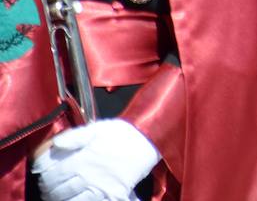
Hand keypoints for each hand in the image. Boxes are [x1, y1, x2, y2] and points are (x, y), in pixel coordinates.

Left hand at [32, 119, 158, 200]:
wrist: (148, 141)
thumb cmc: (123, 133)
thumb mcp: (98, 128)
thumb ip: (75, 136)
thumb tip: (55, 143)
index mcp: (81, 158)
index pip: (51, 174)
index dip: (43, 177)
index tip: (42, 175)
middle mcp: (87, 175)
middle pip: (57, 190)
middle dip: (48, 190)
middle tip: (48, 189)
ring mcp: (98, 187)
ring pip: (69, 200)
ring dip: (60, 199)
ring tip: (58, 196)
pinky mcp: (111, 195)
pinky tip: (77, 198)